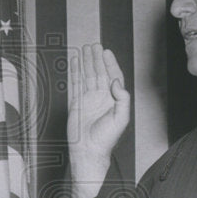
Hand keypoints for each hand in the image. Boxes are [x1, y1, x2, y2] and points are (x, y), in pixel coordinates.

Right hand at [67, 43, 130, 197]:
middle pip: (100, 73)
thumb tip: (116, 82)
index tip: (106, 52)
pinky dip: (74, 72)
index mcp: (114, 100)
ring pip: (87, 75)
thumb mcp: (121, 118)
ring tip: (85, 49)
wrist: (89, 151)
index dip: (110, 64)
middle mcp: (102, 98)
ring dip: (86, 62)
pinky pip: (75, 84)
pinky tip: (74, 63)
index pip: (113, 77)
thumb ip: (122, 99)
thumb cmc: (106, 140)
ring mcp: (89, 99)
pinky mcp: (77, 103)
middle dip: (97, 59)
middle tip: (95, 46)